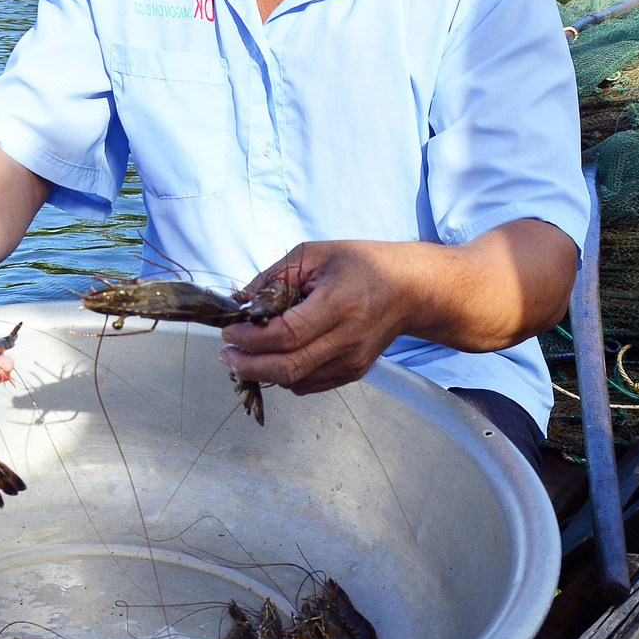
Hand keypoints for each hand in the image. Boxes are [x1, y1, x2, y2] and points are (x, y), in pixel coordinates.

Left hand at [218, 222, 577, 399]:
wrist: (413, 290)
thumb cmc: (363, 264)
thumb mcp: (315, 254)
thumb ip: (274, 277)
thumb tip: (239, 300)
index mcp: (339, 305)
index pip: (286, 334)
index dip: (250, 338)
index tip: (229, 330)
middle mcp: (348, 340)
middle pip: (287, 367)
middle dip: (247, 365)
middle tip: (225, 354)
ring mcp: (352, 362)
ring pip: (295, 380)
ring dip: (262, 371)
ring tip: (242, 354)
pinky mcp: (353, 373)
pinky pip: (308, 384)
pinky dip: (284, 374)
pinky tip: (271, 357)